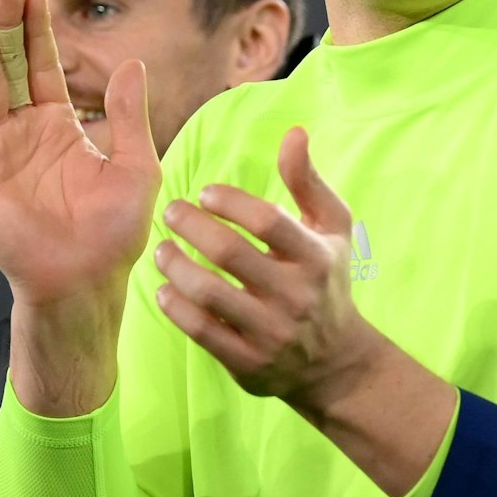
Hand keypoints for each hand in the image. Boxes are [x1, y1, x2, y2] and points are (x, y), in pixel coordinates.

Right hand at [0, 0, 160, 305]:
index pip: (44, 65)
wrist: (84, 282)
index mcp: (60, 125)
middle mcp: (25, 130)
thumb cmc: (114, 234)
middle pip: (8, 65)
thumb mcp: (135, 167)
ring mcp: (0, 149)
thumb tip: (131, 63)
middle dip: (3, 24)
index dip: (37, 29)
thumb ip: (127, 116)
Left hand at [151, 127, 377, 408]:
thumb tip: (294, 132)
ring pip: (208, 293)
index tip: (205, 193)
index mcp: (315, 257)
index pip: (267, 221)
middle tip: (170, 212)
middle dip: (190, 226)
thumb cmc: (326, 281)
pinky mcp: (248, 362)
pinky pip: (201, 331)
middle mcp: (295, 295)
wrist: (335, 363)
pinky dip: (176, 307)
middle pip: (230, 253)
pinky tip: (165, 289)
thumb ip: (307, 181)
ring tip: (161, 249)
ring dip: (175, 265)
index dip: (230, 201)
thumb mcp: (331, 230)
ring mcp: (271, 332)